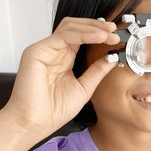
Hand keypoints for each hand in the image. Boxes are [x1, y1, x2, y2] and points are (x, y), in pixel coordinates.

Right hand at [1, 17, 118, 141]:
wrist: (34, 124)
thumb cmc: (53, 111)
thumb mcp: (85, 87)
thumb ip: (97, 71)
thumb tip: (112, 57)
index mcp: (63, 59)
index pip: (81, 37)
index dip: (99, 34)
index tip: (116, 36)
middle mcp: (53, 52)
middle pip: (75, 27)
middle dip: (97, 26)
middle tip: (115, 30)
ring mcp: (44, 50)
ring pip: (69, 27)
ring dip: (92, 28)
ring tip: (109, 33)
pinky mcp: (36, 51)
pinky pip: (63, 36)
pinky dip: (83, 34)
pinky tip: (98, 38)